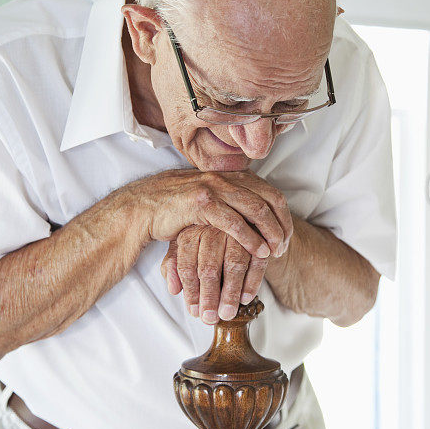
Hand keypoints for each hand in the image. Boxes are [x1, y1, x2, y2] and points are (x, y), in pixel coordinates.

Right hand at [131, 169, 292, 258]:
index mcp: (231, 176)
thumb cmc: (177, 208)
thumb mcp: (209, 200)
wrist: (143, 208)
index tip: (286, 237)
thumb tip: (256, 215)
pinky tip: (258, 252)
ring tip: (275, 252)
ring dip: (270, 233)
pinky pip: (234, 221)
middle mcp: (226, 177)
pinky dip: (250, 238)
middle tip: (284, 248)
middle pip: (269, 199)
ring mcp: (214, 188)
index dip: (284, 216)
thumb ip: (231, 202)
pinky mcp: (201, 203)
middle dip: (281, 226)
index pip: (271, 192)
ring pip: (256, 209)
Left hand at [160, 225, 273, 323]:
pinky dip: (251, 283)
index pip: (187, 266)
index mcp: (191, 233)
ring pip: (234, 265)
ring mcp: (237, 233)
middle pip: (209, 267)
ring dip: (230, 293)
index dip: (191, 292)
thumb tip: (173, 290)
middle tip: (210, 318)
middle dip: (209, 296)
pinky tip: (245, 298)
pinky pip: (257, 262)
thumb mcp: (183, 246)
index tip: (194, 311)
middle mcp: (213, 229)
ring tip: (227, 313)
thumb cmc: (205, 236)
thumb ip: (174, 266)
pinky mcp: (258, 237)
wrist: (236, 218)